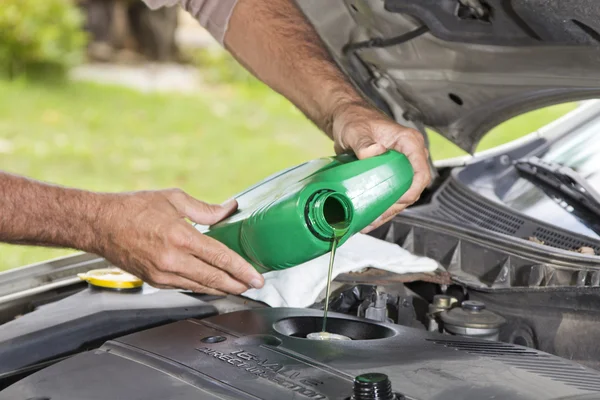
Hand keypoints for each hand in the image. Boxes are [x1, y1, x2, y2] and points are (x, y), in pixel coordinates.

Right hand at [94, 189, 263, 294]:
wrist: (99, 224)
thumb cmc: (132, 208)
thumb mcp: (173, 199)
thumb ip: (206, 209)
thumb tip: (229, 209)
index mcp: (180, 237)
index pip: (220, 258)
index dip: (242, 269)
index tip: (257, 277)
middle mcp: (172, 260)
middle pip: (214, 279)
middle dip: (238, 284)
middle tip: (254, 285)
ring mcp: (162, 274)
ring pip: (201, 287)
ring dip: (222, 289)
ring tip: (239, 286)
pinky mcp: (155, 281)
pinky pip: (186, 287)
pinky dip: (203, 287)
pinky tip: (213, 284)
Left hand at [332, 103, 430, 231]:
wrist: (344, 118)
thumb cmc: (354, 119)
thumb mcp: (356, 130)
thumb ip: (364, 142)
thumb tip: (373, 153)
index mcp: (409, 143)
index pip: (421, 172)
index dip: (412, 190)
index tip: (398, 201)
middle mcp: (408, 156)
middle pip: (411, 188)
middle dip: (396, 207)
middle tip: (376, 217)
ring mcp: (399, 167)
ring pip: (401, 195)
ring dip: (387, 211)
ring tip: (368, 223)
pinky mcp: (389, 175)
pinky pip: (390, 194)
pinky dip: (380, 206)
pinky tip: (367, 217)